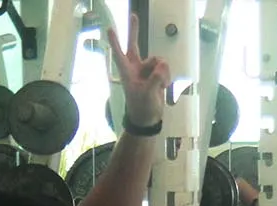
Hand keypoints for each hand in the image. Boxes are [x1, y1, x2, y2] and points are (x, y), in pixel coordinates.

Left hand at [104, 11, 170, 128]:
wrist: (148, 119)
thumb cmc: (142, 107)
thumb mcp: (147, 94)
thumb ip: (155, 78)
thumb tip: (163, 64)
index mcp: (127, 72)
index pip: (120, 54)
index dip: (115, 42)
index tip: (109, 29)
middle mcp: (135, 68)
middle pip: (134, 45)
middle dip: (134, 31)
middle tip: (134, 15)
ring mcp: (146, 70)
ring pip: (157, 60)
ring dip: (163, 71)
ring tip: (162, 85)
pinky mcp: (155, 75)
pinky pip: (164, 68)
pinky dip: (167, 76)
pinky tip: (164, 86)